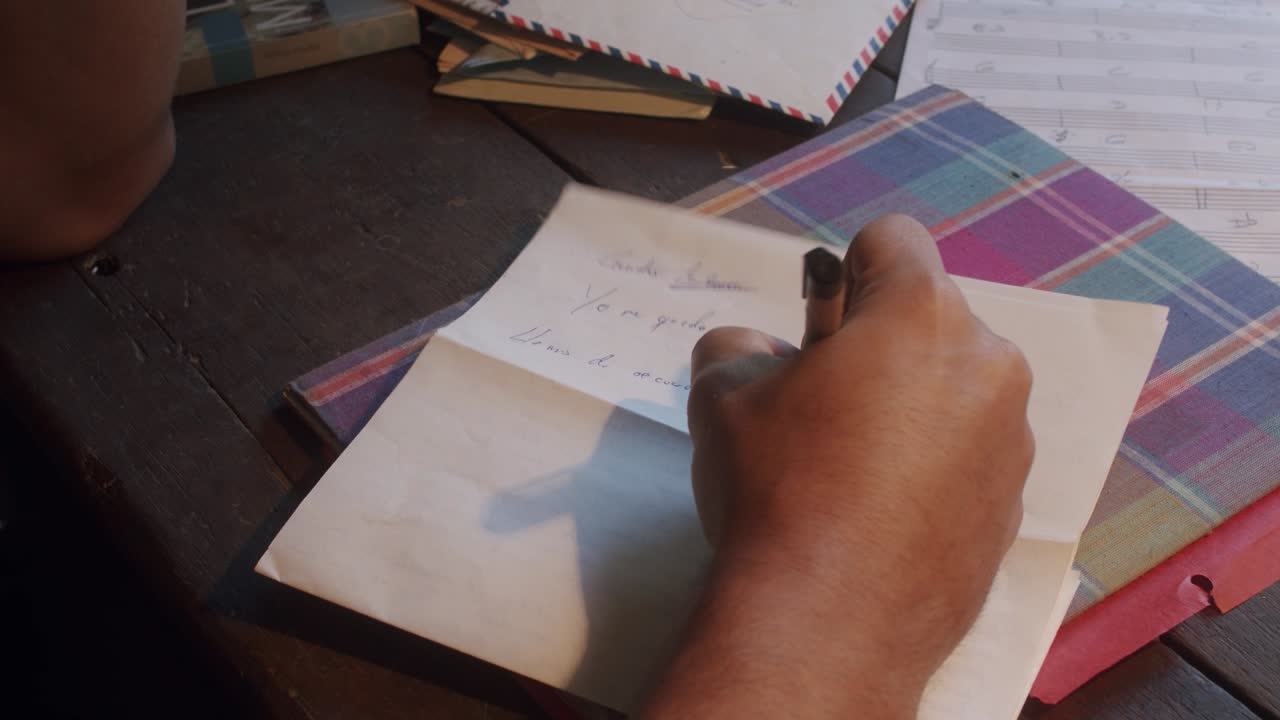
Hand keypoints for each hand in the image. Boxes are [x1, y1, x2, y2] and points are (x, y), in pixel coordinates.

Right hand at [643, 214, 1032, 718]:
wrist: (826, 621)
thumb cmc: (775, 485)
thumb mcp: (721, 395)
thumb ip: (740, 347)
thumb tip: (765, 356)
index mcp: (921, 315)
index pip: (892, 239)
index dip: (845, 267)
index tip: (820, 322)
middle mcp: (987, 364)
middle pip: (930, 319)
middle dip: (880, 344)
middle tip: (825, 404)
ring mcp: (1011, 440)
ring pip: (955, 389)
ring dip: (911, 405)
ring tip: (851, 470)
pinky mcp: (1014, 506)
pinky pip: (970, 456)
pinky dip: (933, 466)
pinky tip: (881, 514)